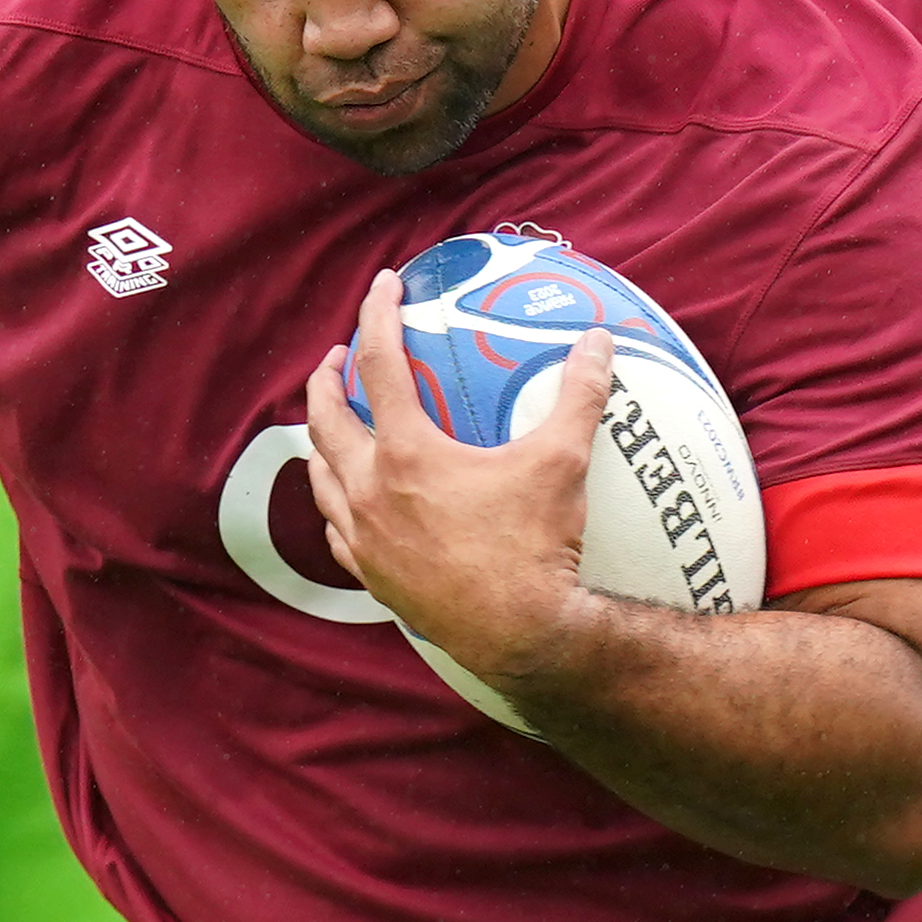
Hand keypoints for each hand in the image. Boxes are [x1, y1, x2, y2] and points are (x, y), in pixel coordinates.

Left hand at [297, 274, 594, 710]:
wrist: (521, 635)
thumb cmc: (537, 547)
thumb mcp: (563, 462)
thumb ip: (579, 395)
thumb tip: (600, 341)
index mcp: (407, 453)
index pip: (378, 364)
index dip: (377, 314)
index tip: (384, 286)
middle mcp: (371, 492)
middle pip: (325, 421)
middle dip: (325, 382)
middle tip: (337, 360)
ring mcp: (366, 539)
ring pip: (321, 478)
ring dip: (322, 442)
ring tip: (334, 427)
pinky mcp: (374, 578)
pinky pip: (338, 532)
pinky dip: (337, 504)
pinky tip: (351, 504)